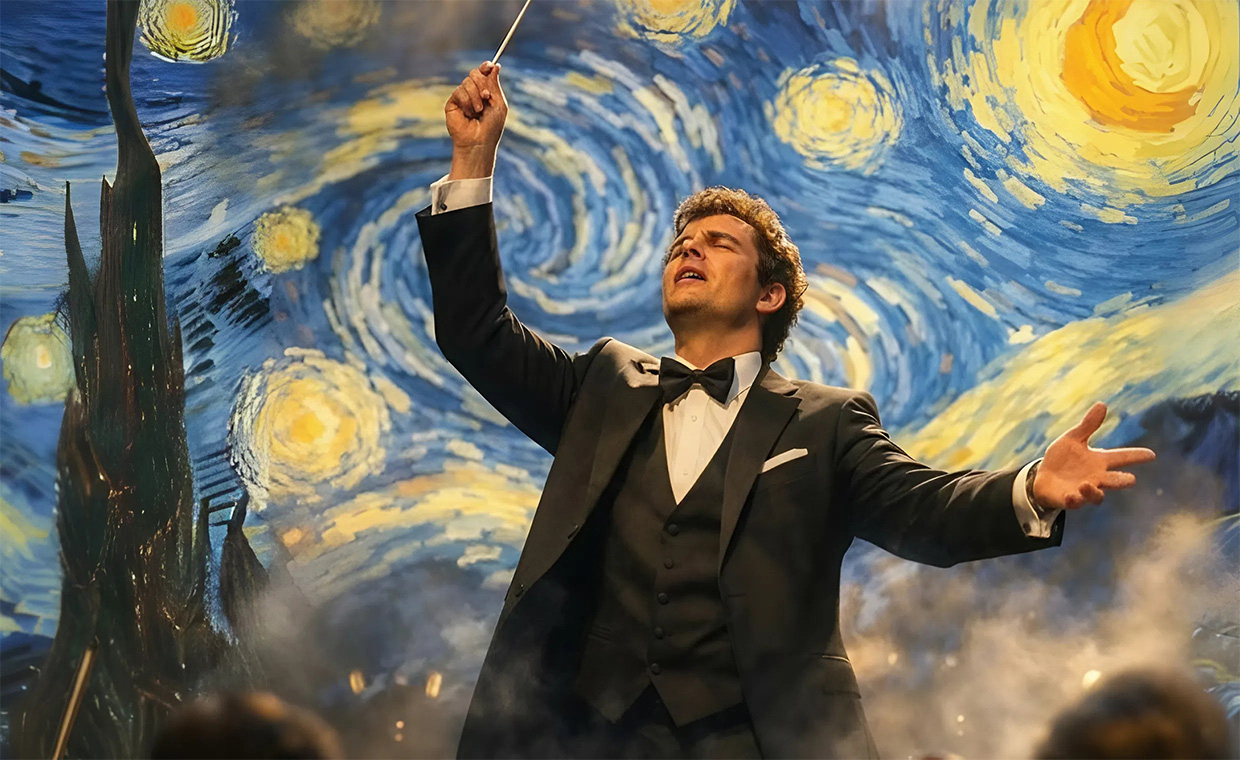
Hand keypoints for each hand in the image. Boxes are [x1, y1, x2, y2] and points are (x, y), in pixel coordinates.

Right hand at [445, 61, 506, 178]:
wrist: (479, 141)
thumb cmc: (491, 126)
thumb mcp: (499, 103)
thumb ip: (495, 84)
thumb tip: (495, 65)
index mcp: (485, 92)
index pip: (483, 73)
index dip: (485, 67)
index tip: (489, 65)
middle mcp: (473, 93)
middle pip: (474, 73)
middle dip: (481, 82)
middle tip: (487, 96)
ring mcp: (462, 97)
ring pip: (467, 82)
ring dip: (476, 96)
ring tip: (479, 111)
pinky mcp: (452, 103)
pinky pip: (459, 91)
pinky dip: (467, 101)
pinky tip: (469, 113)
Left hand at [1033, 402, 1155, 508]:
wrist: (1043, 477)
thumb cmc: (1062, 459)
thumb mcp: (1073, 439)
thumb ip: (1088, 425)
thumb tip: (1102, 404)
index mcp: (1099, 461)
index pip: (1121, 457)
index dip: (1136, 456)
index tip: (1151, 454)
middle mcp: (1096, 478)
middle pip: (1116, 481)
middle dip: (1123, 480)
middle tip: (1132, 479)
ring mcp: (1083, 491)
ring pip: (1097, 497)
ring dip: (1093, 492)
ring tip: (1086, 484)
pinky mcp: (1069, 500)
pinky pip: (1075, 503)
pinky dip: (1074, 500)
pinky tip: (1071, 495)